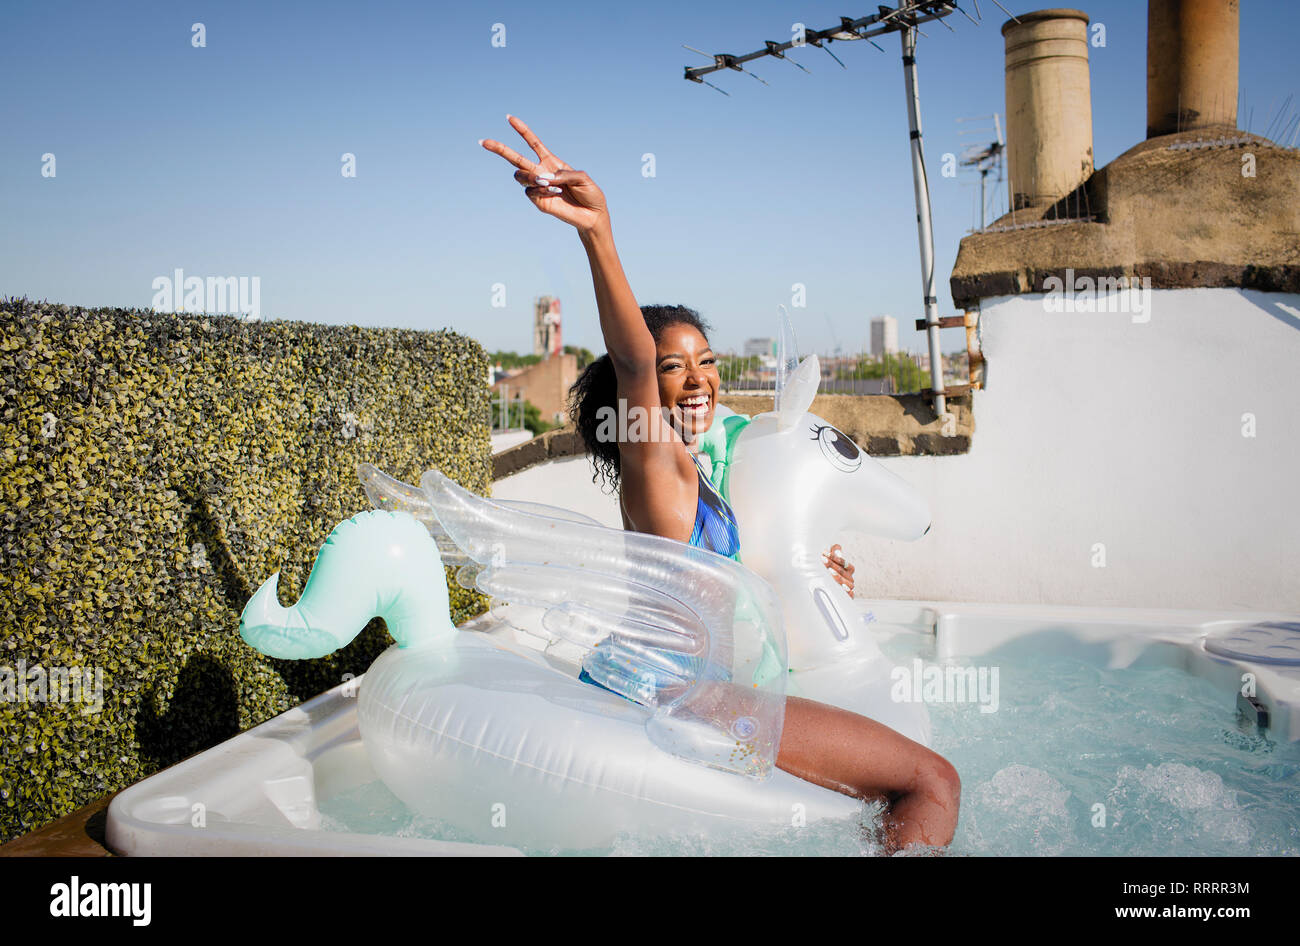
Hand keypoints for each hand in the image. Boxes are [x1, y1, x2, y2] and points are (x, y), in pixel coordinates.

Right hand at [479, 115, 608, 232]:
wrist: (593, 215)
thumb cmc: (589, 193)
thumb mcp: (581, 177)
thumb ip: (564, 174)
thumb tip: (546, 178)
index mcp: (551, 162)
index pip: (532, 143)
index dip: (522, 130)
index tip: (509, 118)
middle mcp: (541, 173)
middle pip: (515, 158)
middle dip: (499, 149)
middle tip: (483, 141)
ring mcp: (538, 188)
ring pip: (520, 176)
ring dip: (531, 176)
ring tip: (547, 182)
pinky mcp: (538, 202)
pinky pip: (531, 191)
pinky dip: (542, 190)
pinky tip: (555, 193)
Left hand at [823, 544, 854, 598]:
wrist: (825, 592)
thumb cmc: (828, 572)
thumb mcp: (831, 561)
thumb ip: (835, 552)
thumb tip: (837, 548)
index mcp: (848, 570)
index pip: (845, 563)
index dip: (836, 558)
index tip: (826, 553)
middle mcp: (850, 578)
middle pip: (843, 572)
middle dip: (833, 565)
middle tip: (823, 560)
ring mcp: (849, 588)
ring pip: (846, 583)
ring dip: (838, 577)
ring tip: (830, 572)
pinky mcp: (847, 597)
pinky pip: (850, 595)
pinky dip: (848, 592)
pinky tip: (842, 587)